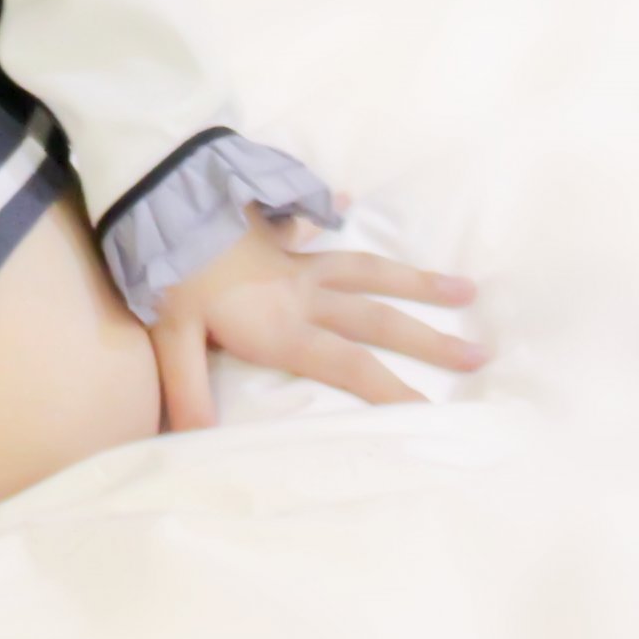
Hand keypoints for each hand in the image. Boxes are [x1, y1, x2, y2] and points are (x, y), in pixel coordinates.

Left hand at [148, 211, 485, 429]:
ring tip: (463, 287)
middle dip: (430, 340)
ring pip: (366, 270)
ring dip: (413, 280)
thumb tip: (196, 442)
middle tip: (479, 354)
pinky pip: (312, 222)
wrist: (159, 197)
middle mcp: (302, 292)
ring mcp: (293, 259)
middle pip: (377, 319)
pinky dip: (330, 210)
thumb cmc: (165, 271)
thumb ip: (187, 392)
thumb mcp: (171, 337)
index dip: (393, 392)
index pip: (350, 366)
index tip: (436, 413)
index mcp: (282, 324)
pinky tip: (347, 200)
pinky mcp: (275, 230)